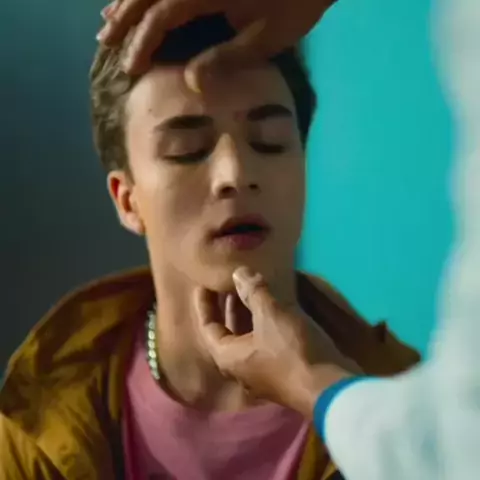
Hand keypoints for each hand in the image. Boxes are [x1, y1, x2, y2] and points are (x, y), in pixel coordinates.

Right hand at [97, 0, 336, 85]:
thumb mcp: (270, 35)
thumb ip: (230, 58)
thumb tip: (191, 83)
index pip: (161, 16)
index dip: (142, 42)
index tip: (130, 68)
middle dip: (124, 19)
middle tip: (104, 43)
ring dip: (129, 0)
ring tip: (109, 21)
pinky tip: (139, 0)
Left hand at [194, 267, 356, 417]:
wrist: (329, 388)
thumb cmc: (291, 351)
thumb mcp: (271, 315)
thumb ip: (253, 291)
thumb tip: (238, 272)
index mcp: (228, 356)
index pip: (207, 326)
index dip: (204, 304)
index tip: (203, 284)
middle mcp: (239, 368)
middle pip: (226, 332)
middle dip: (227, 305)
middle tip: (229, 282)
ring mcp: (261, 373)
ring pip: (247, 337)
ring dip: (247, 313)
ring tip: (251, 288)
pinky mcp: (280, 372)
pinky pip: (263, 342)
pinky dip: (263, 323)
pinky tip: (274, 307)